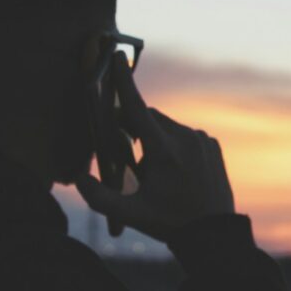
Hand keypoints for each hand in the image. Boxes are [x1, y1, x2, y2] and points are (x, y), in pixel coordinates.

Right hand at [75, 60, 234, 240]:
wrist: (213, 234)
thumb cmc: (169, 223)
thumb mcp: (131, 214)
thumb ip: (98, 197)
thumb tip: (77, 177)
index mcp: (164, 151)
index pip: (138, 109)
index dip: (124, 82)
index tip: (117, 56)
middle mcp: (185, 138)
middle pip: (148, 119)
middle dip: (134, 131)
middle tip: (132, 161)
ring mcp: (201, 140)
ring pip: (166, 127)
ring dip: (155, 141)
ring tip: (159, 174)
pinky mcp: (212, 144)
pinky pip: (184, 135)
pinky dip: (174, 146)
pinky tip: (177, 173)